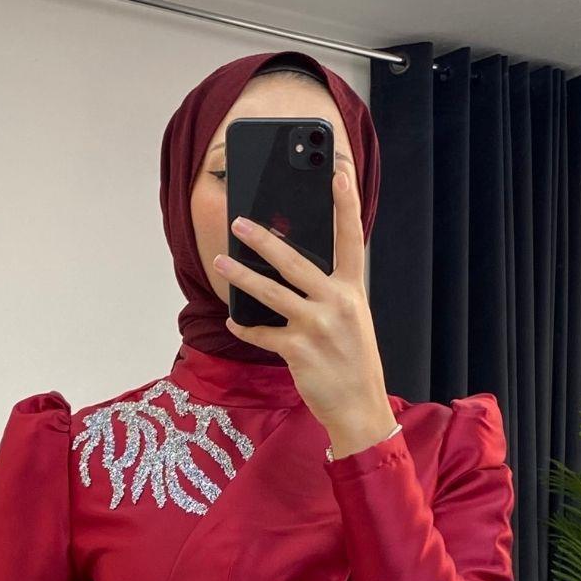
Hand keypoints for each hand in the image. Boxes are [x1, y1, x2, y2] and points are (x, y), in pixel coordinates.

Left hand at [212, 169, 396, 452]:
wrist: (358, 406)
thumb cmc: (353, 362)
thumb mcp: (353, 321)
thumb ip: (330, 294)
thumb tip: (295, 274)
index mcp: (352, 291)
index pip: (351, 240)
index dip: (346, 205)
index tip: (339, 174)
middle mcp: (336, 303)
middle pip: (293, 261)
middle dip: (263, 238)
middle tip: (240, 222)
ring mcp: (316, 326)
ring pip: (270, 292)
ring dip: (241, 276)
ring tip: (221, 261)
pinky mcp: (297, 350)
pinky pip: (262, 333)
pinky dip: (246, 328)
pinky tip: (234, 322)